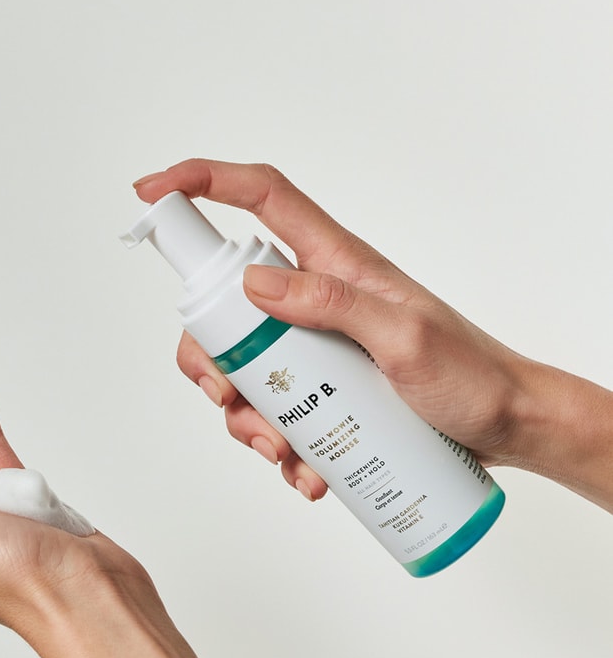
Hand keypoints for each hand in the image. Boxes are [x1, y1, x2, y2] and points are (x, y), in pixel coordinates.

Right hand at [133, 159, 534, 501]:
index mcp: (335, 264)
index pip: (259, 198)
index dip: (201, 183)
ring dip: (246, 418)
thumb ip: (333, 303)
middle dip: (209, 357)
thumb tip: (254, 281)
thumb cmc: (471, 374)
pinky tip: (307, 473)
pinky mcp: (324, 392)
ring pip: (244, 370)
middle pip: (226, 307)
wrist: (507, 426)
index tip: (150, 192)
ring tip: (284, 452)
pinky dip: (280, 448)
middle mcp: (316, 299)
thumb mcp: (404, 338)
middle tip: (228, 396)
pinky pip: (276, 413)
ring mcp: (316, 348)